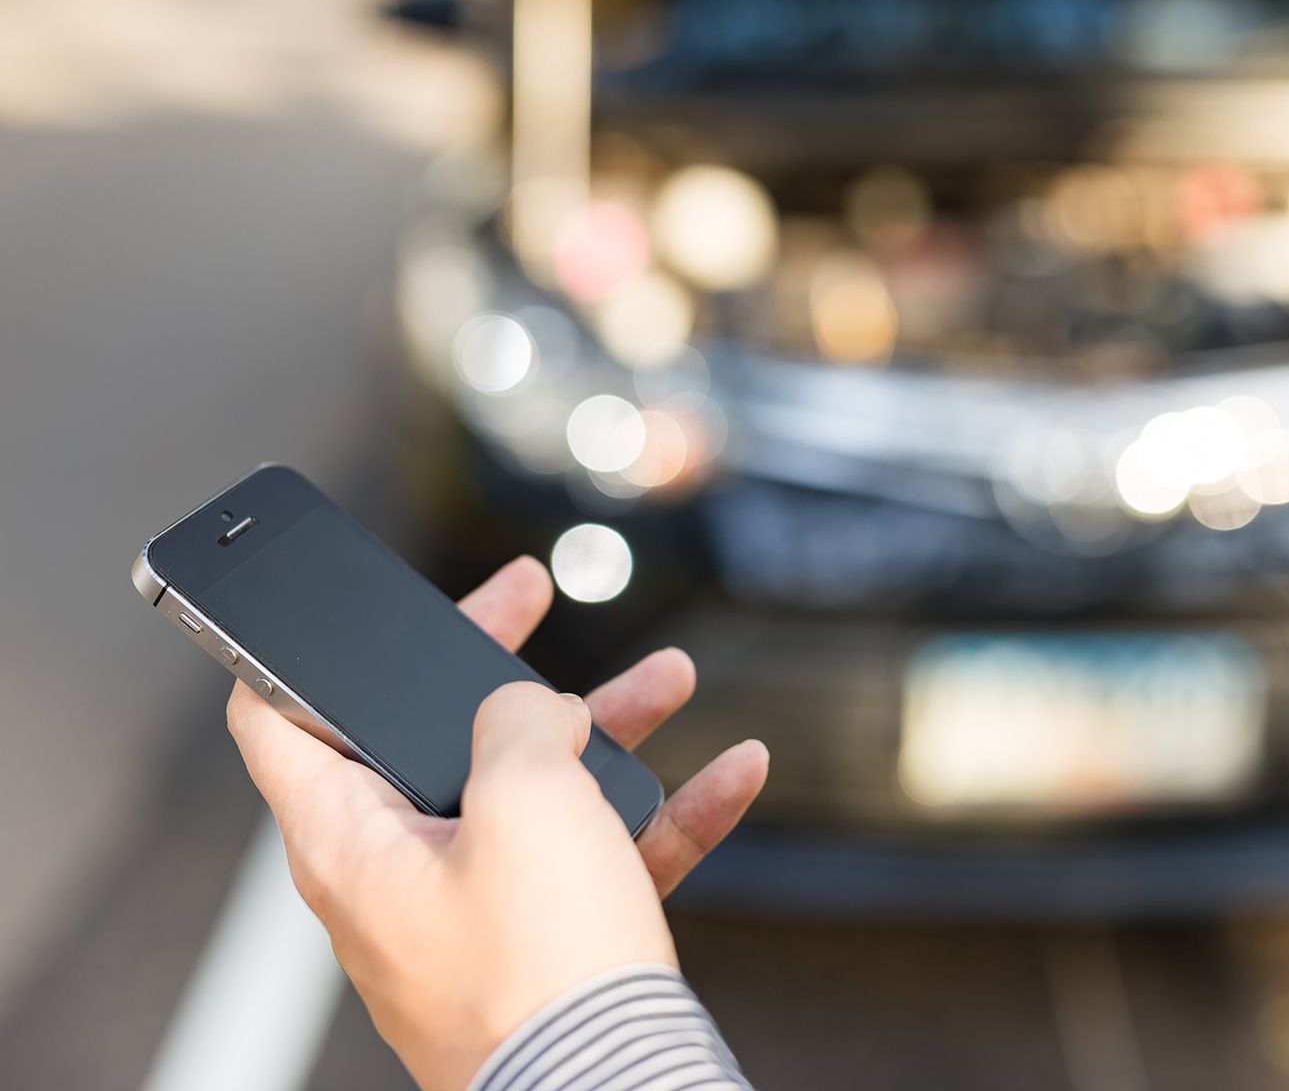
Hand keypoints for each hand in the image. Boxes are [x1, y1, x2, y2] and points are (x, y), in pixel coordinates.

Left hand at [225, 556, 767, 1090]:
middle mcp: (402, 878)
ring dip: (607, 729)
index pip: (280, 724)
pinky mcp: (547, 948)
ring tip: (668, 680)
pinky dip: (660, 812)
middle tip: (526, 599)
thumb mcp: (525, 797)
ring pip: (534, 793)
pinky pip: (598, 858)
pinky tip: (731, 776)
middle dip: (498, 666)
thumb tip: (537, 715)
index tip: (356, 606)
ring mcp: (477, 915)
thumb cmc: (540, 966)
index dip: (305, 651)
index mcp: (351, 841)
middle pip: (434, 741)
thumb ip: (520, 720)